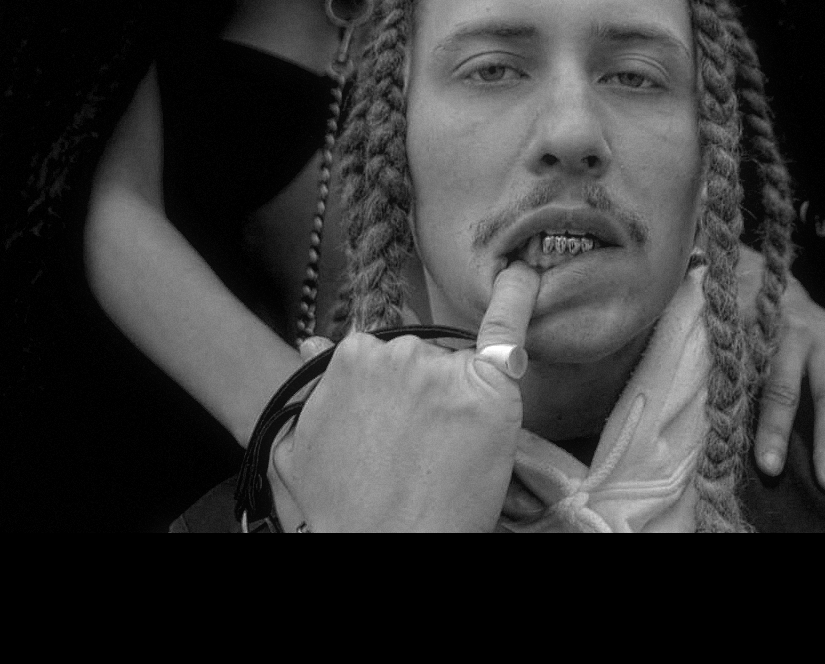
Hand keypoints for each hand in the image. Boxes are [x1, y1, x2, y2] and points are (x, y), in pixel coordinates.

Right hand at [272, 264, 540, 531]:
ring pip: (459, 369)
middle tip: (418, 451)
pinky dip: (518, 299)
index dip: (392, 395)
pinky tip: (526, 276)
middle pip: (423, 358)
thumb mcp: (298, 447)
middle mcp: (398, 353)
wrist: (385, 547)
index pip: (383, 355)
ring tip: (443, 459)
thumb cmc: (340, 511)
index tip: (394, 428)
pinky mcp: (488, 391)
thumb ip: (310, 386)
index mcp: (351, 357)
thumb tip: (312, 341)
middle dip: (423, 396)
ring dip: (457, 400)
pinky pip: (506, 333)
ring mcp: (444, 369)